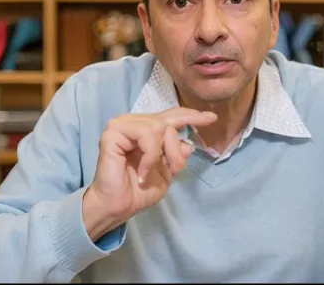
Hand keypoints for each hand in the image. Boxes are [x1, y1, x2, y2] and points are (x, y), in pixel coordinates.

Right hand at [82, 107, 216, 239]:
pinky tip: (144, 173)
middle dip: (176, 146)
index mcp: (145, 129)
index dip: (190, 115)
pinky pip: (145, 135)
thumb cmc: (139, 191)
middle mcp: (133, 123)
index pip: (171, 116)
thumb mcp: (166, 172)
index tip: (211, 118)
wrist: (118, 207)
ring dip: (165, 153)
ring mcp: (121, 125)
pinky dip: (150, 156)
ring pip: (159, 127)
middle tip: (174, 167)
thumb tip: (188, 145)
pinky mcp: (112, 133)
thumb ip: (176, 156)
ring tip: (158, 171)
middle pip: (168, 121)